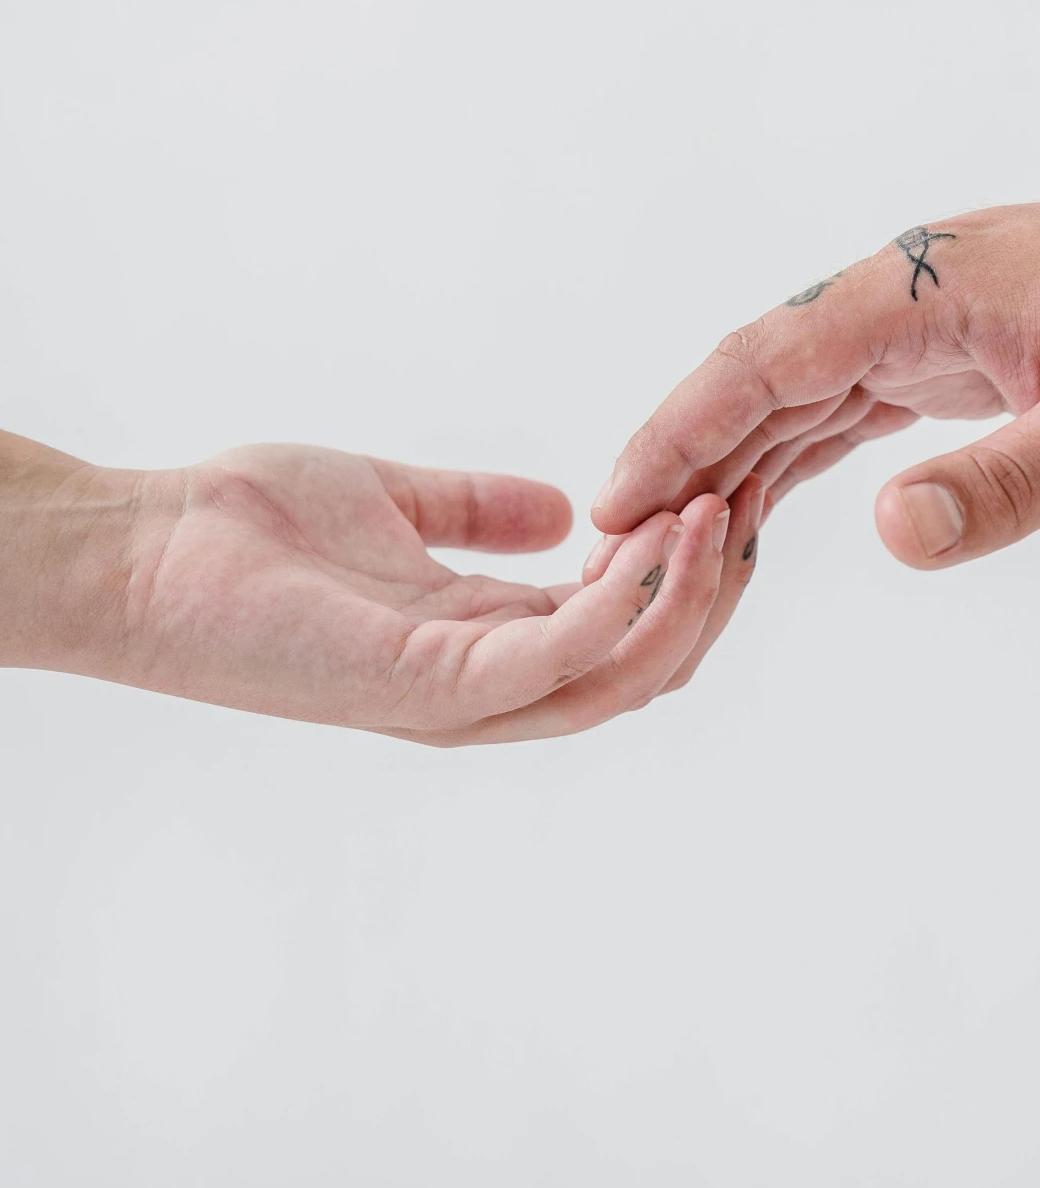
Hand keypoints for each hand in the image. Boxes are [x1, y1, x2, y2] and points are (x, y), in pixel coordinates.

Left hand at [0, 436, 764, 742]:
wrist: (143, 553)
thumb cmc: (244, 532)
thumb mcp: (392, 502)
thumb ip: (478, 511)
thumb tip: (565, 510)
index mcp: (480, 643)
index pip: (617, 631)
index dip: (680, 569)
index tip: (720, 490)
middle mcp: (483, 687)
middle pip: (639, 670)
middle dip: (708, 595)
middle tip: (747, 508)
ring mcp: (459, 697)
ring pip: (618, 679)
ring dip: (684, 600)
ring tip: (721, 514)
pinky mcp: (428, 686)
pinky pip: (557, 661)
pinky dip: (624, 606)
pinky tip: (660, 536)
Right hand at [590, 173, 1039, 569]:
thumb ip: (1010, 481)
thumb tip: (891, 536)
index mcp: (924, 287)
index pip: (767, 356)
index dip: (681, 429)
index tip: (610, 502)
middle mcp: (907, 294)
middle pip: (760, 376)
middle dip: (682, 463)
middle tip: (609, 561)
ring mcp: (926, 321)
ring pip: (796, 396)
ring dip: (730, 469)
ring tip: (662, 557)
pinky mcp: (952, 352)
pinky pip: (846, 409)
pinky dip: (792, 461)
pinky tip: (751, 516)